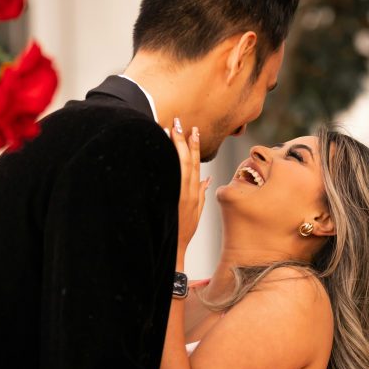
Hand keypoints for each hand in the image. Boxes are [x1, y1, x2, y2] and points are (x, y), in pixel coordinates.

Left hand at [168, 118, 208, 254]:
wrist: (174, 247)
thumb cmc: (184, 230)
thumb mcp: (197, 211)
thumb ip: (202, 193)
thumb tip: (208, 179)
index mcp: (195, 192)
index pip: (196, 163)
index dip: (195, 146)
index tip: (193, 130)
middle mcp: (188, 190)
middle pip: (187, 160)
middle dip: (184, 140)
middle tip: (180, 121)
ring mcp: (178, 194)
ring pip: (178, 165)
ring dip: (174, 146)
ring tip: (169, 129)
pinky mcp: (169, 198)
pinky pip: (169, 176)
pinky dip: (166, 162)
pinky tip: (160, 149)